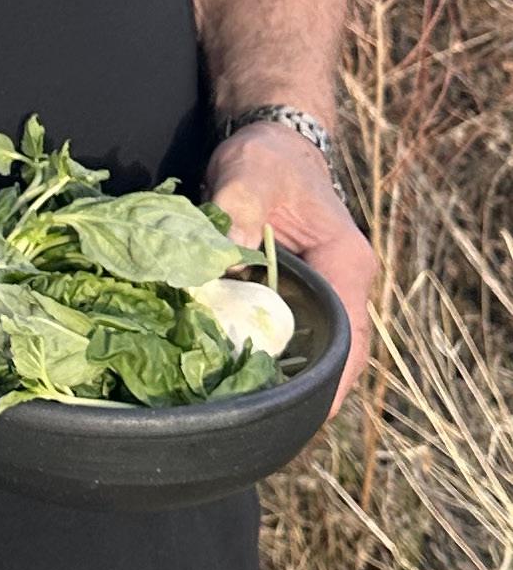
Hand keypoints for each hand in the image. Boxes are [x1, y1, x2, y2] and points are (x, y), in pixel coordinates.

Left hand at [205, 119, 374, 411]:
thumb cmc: (267, 158)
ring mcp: (322, 293)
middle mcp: (342, 285)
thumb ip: (236, 211)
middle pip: (336, 355)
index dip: (330, 381)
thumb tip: (220, 260)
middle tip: (263, 427)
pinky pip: (290, 337)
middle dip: (306, 392)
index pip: (350, 336)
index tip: (304, 416)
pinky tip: (235, 378)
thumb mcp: (249, 175)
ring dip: (288, 379)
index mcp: (345, 263)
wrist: (270, 142)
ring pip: (314, 350)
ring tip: (249, 417)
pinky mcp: (297, 295)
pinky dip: (268, 357)